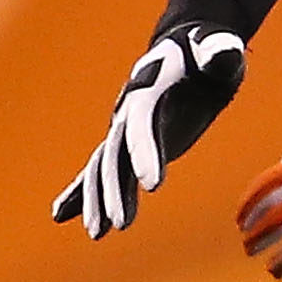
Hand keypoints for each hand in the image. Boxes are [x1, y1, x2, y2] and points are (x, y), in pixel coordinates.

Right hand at [51, 23, 247, 235]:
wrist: (183, 48)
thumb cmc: (207, 49)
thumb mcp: (218, 48)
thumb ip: (218, 53)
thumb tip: (222, 58)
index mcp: (150, 92)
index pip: (145, 126)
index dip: (147, 153)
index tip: (152, 185)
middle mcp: (129, 113)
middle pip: (116, 155)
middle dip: (116, 190)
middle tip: (119, 224)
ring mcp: (125, 129)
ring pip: (104, 168)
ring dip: (96, 200)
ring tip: (97, 233)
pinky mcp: (128, 142)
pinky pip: (99, 170)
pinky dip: (78, 192)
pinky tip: (60, 215)